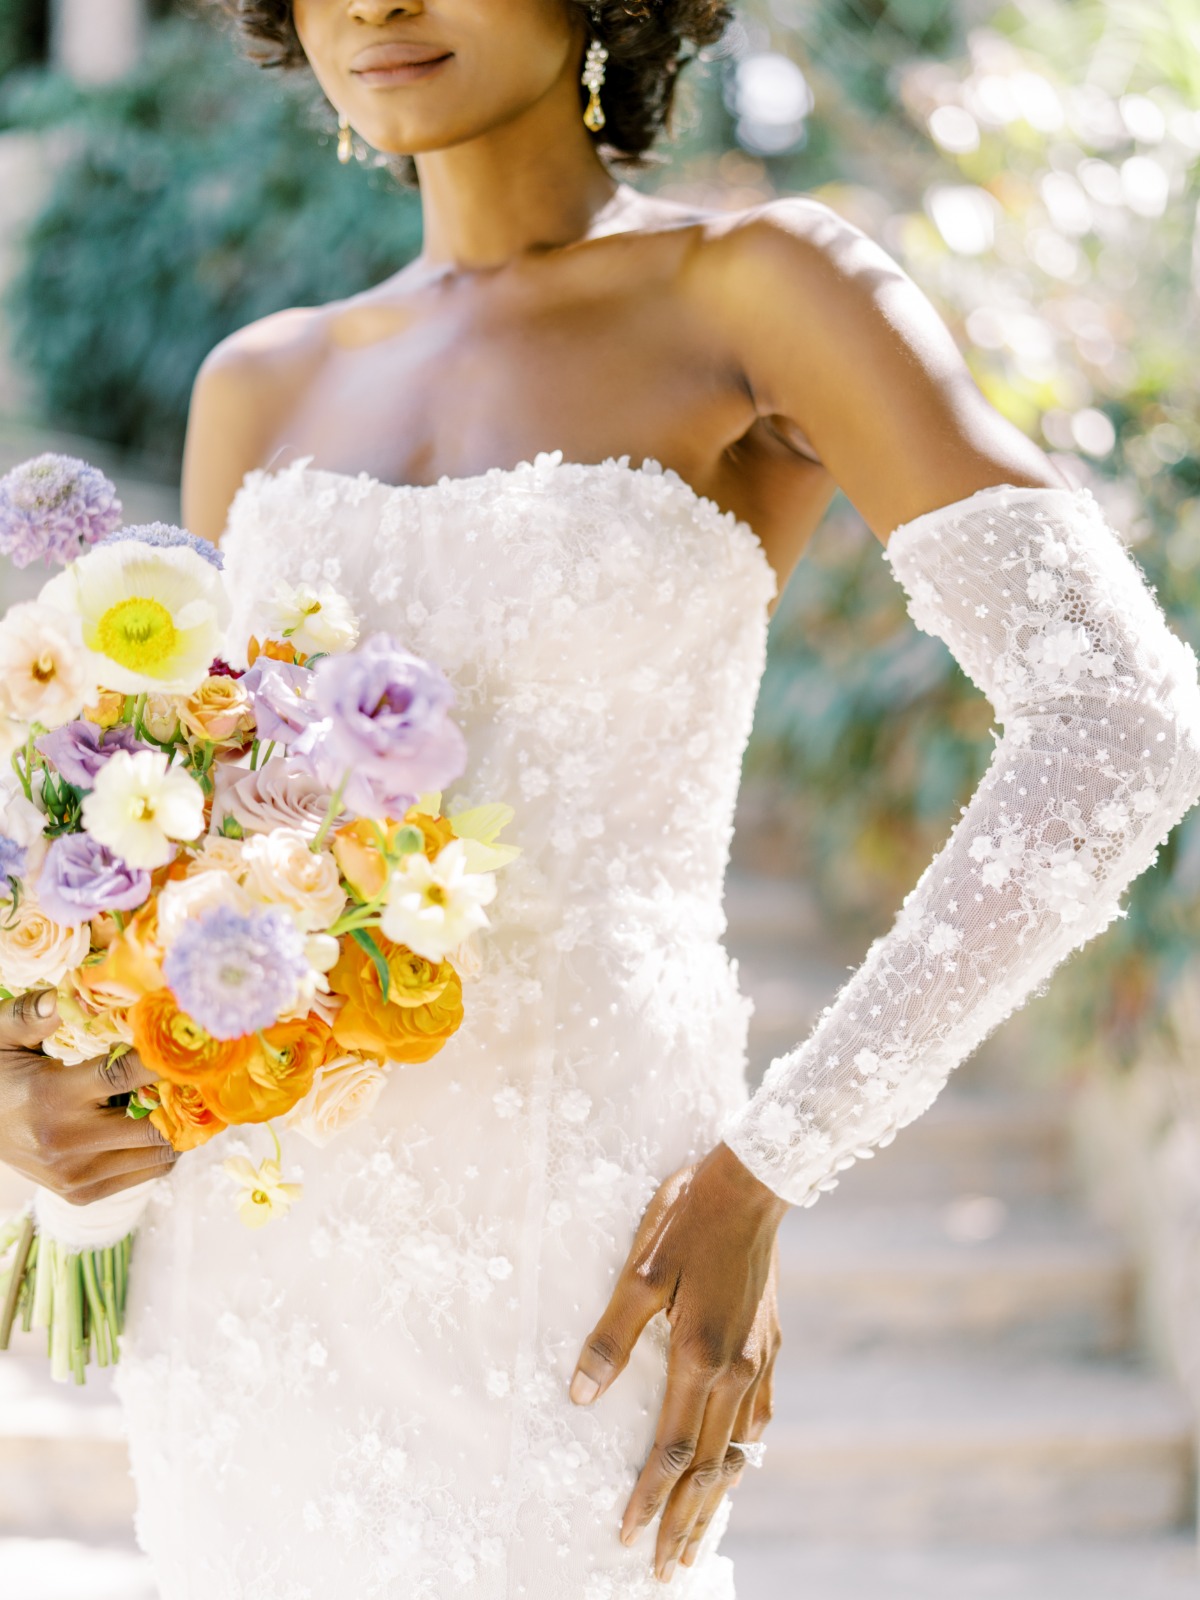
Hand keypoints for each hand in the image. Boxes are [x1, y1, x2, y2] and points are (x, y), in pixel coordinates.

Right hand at [0, 989, 177, 1202]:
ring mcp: (77, 1175)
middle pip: (154, 1125)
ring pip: (160, 1154)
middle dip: (181, 1099)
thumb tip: (59, 995)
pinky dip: (162, 1148)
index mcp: (52, 1097)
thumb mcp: (0, 1037)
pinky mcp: (83, 1194)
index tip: (188, 1042)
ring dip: (178, 1125)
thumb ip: (29, 1015)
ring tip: (182, 1097)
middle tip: (196, 1073)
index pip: (123, 1075)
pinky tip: (158, 1121)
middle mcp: (68, 1142)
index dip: (162, 1059)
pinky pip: (148, 1172)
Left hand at [569, 1140, 787, 1582]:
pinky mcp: (771, 1343)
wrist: (751, 1186)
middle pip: (708, 1465)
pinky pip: (759, 1417)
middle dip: (683, 1521)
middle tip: (665, 1568)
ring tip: (698, 1535)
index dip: (648, 1498)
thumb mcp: (639, 1273)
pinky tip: (738, 1464)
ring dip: (716, 1498)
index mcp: (698, 1357)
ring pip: (738, 1449)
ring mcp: (759, 1359)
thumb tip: (581, 1396)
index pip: (671, 1450)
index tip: (627, 1536)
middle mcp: (735, 1370)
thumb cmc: (686, 1220)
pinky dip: (744, 1453)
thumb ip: (611, 1337)